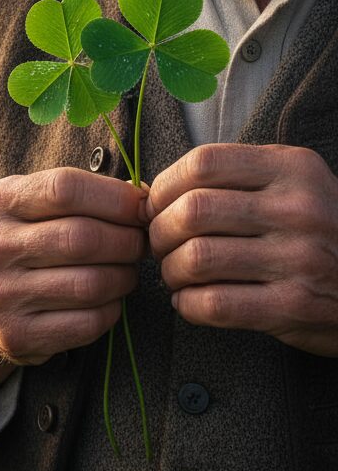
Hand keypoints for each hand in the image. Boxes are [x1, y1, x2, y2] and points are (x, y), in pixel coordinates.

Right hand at [0, 167, 146, 369]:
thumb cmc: (19, 243)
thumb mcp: (29, 205)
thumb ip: (76, 195)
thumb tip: (139, 196)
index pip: (64, 188)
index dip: (115, 197)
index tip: (140, 205)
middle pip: (83, 238)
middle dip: (128, 240)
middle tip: (140, 242)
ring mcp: (1, 294)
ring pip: (91, 283)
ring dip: (124, 277)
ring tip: (125, 270)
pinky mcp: (17, 335)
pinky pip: (88, 322)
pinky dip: (112, 310)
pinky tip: (108, 300)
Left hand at [147, 144, 337, 356]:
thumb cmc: (319, 228)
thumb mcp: (293, 183)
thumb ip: (234, 177)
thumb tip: (152, 194)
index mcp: (292, 168)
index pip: (203, 163)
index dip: (164, 185)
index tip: (155, 204)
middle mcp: (298, 209)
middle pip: (191, 211)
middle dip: (159, 231)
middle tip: (159, 244)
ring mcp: (299, 259)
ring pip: (196, 258)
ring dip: (170, 270)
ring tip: (174, 273)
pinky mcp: (295, 306)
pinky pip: (214, 303)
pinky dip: (187, 304)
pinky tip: (189, 300)